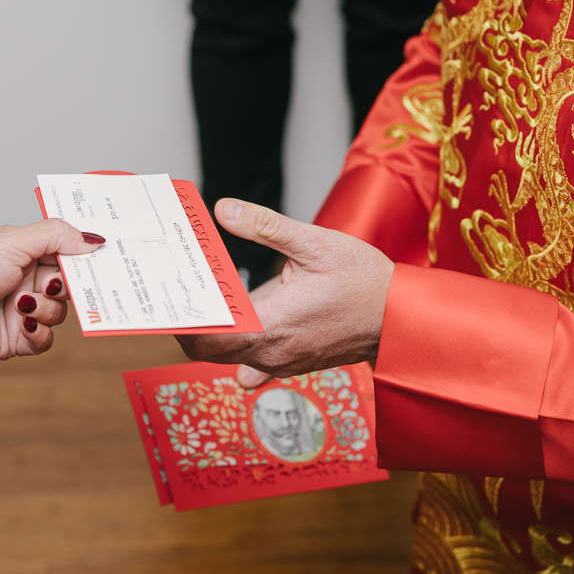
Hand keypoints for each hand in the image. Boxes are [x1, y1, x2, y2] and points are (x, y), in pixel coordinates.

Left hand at [0, 218, 102, 362]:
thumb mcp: (11, 241)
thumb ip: (56, 236)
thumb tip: (94, 239)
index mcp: (24, 250)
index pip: (67, 250)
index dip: (84, 256)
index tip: (101, 259)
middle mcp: (25, 279)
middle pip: (70, 283)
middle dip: (66, 285)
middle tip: (52, 284)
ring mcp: (23, 310)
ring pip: (61, 312)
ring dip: (46, 309)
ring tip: (21, 305)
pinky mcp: (18, 338)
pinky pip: (48, 340)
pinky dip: (40, 333)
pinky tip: (22, 325)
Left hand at [177, 199, 393, 377]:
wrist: (403, 316)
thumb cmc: (365, 281)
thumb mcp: (315, 243)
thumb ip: (264, 226)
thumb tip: (223, 209)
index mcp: (272, 326)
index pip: (206, 339)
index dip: (181, 321)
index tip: (170, 295)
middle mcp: (272, 353)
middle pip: (208, 351)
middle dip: (190, 323)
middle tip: (181, 289)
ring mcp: (282, 363)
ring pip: (228, 356)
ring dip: (214, 331)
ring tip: (205, 294)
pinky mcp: (291, 362)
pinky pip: (251, 362)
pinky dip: (237, 343)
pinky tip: (237, 314)